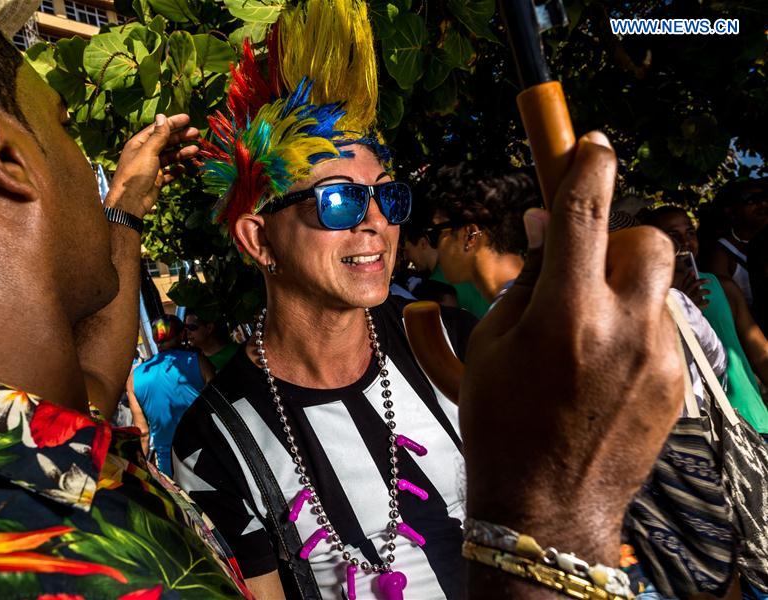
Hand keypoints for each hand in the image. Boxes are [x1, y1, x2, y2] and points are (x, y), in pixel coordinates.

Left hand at [106, 113, 199, 217]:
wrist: (131, 202)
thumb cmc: (135, 174)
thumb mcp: (148, 152)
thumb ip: (158, 135)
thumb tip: (162, 117)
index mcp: (139, 143)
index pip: (158, 129)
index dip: (173, 123)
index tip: (187, 119)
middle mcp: (145, 153)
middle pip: (166, 142)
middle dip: (181, 137)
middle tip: (196, 134)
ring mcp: (152, 167)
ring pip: (170, 156)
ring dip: (182, 152)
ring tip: (196, 150)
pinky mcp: (157, 180)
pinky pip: (169, 172)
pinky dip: (177, 169)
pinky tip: (184, 167)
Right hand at [460, 132, 683, 565]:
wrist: (546, 506)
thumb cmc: (502, 425)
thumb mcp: (490, 345)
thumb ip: (524, 282)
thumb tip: (545, 235)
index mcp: (564, 315)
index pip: (585, 212)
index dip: (587, 164)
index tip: (590, 143)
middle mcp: (621, 329)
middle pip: (647, 239)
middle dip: (618, 238)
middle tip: (585, 267)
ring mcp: (657, 358)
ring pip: (654, 288)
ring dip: (622, 291)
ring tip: (586, 336)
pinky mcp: (676, 383)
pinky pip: (659, 330)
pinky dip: (631, 332)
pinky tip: (601, 371)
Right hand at [675, 269, 710, 308]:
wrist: (674, 319)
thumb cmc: (673, 307)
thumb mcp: (672, 297)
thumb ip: (677, 289)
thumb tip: (684, 282)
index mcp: (678, 291)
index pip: (683, 281)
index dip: (688, 276)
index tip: (692, 271)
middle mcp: (684, 294)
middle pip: (694, 284)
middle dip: (702, 281)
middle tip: (709, 281)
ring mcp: (689, 300)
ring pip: (700, 292)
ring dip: (705, 291)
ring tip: (709, 292)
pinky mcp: (693, 306)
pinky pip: (703, 302)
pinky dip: (706, 302)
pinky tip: (707, 302)